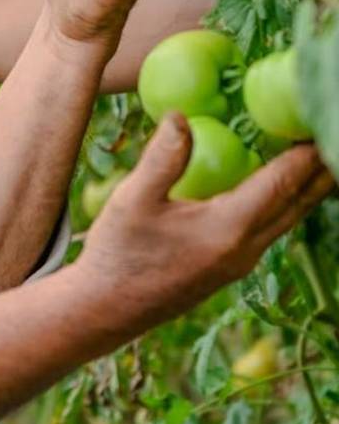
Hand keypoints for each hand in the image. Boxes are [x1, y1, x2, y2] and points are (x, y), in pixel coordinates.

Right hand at [76, 114, 333, 332]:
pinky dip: (283, 203)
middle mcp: (245, 248)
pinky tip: (273, 192)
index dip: (303, 156)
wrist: (108, 307)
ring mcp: (240, 262)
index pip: (280, 185)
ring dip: (306, 189)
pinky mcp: (229, 268)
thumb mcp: (133, 200)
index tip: (316, 127)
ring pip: (287, 220)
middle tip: (330, 137)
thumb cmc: (118, 252)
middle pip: (296, 205)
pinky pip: (270, 229)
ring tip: (317, 162)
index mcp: (227, 228)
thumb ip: (162, 158)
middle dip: (319, 171)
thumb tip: (181, 116)